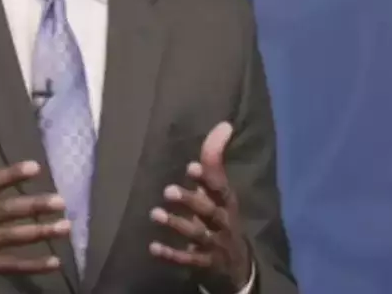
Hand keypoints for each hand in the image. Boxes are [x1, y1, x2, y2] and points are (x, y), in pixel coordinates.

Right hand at [0, 124, 68, 288]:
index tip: (35, 167)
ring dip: (38, 233)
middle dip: (32, 206)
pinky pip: (8, 266)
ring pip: (10, 238)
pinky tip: (54, 262)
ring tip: (65, 227)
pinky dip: (31, 265)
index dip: (11, 175)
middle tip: (60, 201)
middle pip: (3, 211)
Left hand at [148, 122, 251, 286]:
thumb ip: (215, 160)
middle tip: (167, 190)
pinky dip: (171, 254)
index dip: (208, 178)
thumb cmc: (222, 218)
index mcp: (227, 203)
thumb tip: (224, 125)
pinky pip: (188, 260)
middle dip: (190, 200)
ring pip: (197, 235)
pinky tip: (153, 247)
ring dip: (177, 224)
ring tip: (155, 214)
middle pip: (209, 211)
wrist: (238, 266)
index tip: (192, 167)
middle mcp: (223, 223)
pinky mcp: (204, 264)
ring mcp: (215, 245)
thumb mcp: (221, 192)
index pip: (221, 189)